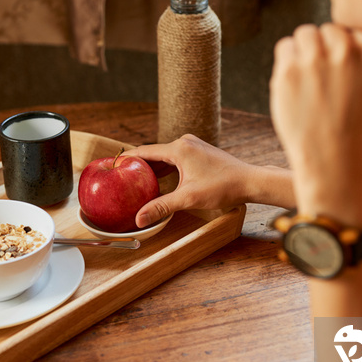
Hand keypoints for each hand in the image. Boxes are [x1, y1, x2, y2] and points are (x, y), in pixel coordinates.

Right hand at [129, 135, 253, 226]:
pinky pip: (175, 157)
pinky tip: (159, 180)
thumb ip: (162, 207)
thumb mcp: (188, 198)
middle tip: (120, 176)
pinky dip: (165, 168)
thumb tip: (139, 218)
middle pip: (153, 152)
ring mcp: (193, 146)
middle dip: (137, 165)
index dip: (127, 159)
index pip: (144, 151)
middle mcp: (184, 142)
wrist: (250, 181)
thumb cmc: (223, 187)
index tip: (112, 165)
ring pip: (164, 156)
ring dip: (152, 167)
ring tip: (135, 180)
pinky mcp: (199, 152)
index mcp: (179, 149)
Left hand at [270, 23, 361, 222]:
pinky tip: (294, 87)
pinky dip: (286, 63)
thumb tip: (336, 27)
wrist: (331, 157)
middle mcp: (347, 49)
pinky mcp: (289, 69)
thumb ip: (359, 53)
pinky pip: (284, 47)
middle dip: (322, 49)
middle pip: (326, 29)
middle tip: (323, 83)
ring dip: (302, 52)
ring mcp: (316, 58)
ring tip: (308, 83)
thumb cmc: (349, 122)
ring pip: (304, 33)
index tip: (344, 76)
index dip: (343, 51)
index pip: (351, 29)